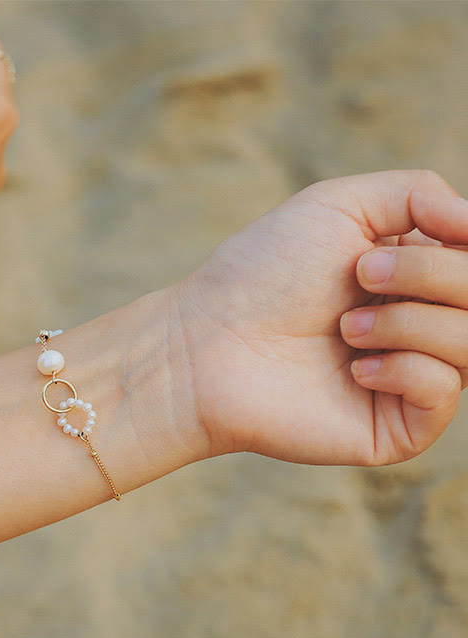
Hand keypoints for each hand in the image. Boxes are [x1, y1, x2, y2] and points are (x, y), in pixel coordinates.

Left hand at [173, 169, 467, 465]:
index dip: (456, 245)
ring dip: (409, 323)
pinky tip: (355, 370)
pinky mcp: (394, 428)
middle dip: (427, 275)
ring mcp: (409, 379)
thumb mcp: (339, 205)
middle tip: (357, 275)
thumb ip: (419, 195)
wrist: (208, 341)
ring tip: (344, 328)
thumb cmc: (262, 272)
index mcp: (412, 277)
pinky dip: (407, 370)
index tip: (386, 244)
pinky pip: (444, 394)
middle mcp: (418, 326)